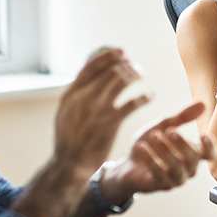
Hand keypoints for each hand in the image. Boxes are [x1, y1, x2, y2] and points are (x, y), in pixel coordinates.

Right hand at [53, 48, 148, 175]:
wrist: (69, 164)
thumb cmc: (70, 137)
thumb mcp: (66, 112)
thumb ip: (77, 93)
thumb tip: (90, 73)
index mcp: (70, 94)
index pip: (91, 66)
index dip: (109, 56)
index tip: (121, 51)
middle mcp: (83, 98)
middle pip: (110, 71)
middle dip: (125, 65)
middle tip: (135, 67)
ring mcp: (97, 109)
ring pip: (122, 81)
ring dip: (135, 75)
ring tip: (142, 75)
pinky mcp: (110, 123)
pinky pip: (133, 103)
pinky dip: (144, 96)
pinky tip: (150, 95)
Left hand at [103, 102, 216, 199]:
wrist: (128, 164)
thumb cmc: (150, 145)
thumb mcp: (164, 126)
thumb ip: (182, 117)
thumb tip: (202, 103)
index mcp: (192, 153)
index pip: (211, 154)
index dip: (211, 147)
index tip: (203, 135)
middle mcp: (188, 168)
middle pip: (194, 158)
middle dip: (182, 144)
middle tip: (169, 130)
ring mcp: (175, 179)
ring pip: (178, 168)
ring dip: (166, 151)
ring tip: (154, 136)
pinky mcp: (160, 185)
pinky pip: (160, 175)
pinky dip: (151, 160)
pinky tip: (142, 147)